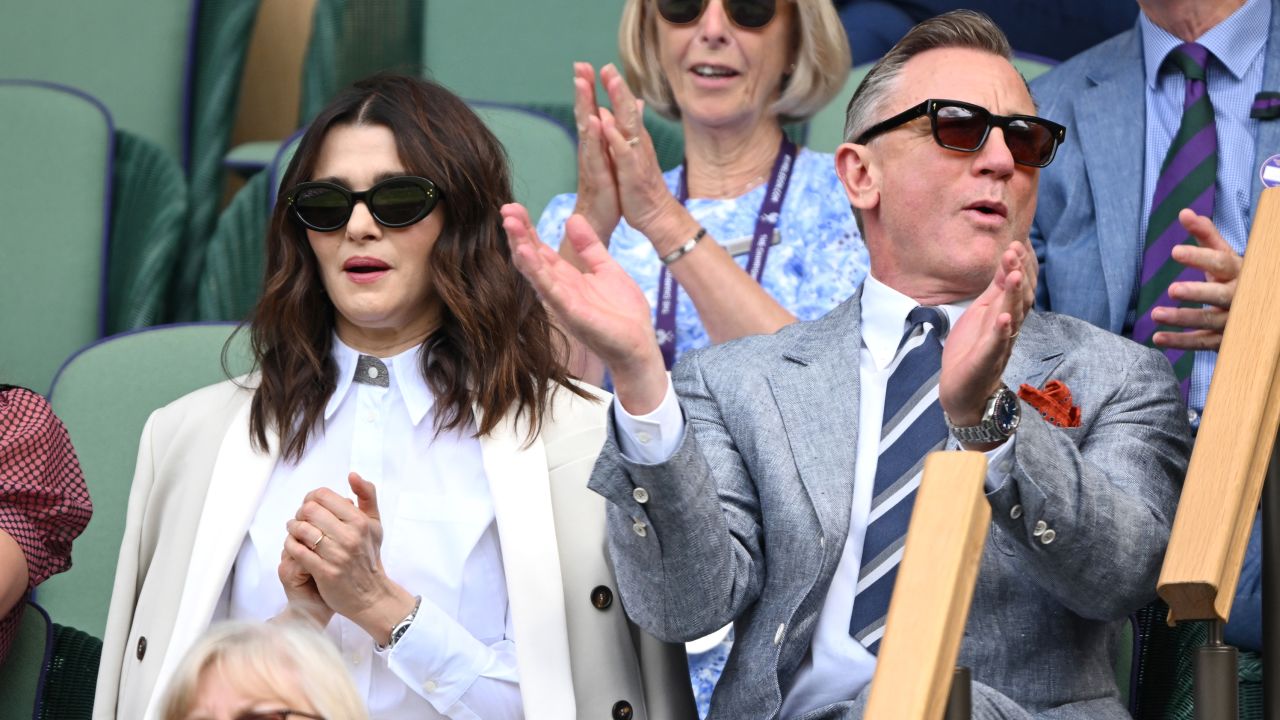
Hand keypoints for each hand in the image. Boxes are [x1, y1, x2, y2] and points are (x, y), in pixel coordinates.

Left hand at [284, 472, 414, 643]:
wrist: (371, 595)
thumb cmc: (369, 557)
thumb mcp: (374, 524)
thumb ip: (367, 496)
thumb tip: (353, 475)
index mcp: (360, 521)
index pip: (324, 496)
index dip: (311, 498)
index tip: (311, 506)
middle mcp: (350, 536)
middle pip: (309, 510)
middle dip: (300, 513)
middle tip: (301, 520)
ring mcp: (337, 555)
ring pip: (301, 529)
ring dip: (293, 528)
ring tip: (295, 532)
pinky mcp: (325, 572)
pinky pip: (297, 551)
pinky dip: (291, 545)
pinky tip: (294, 546)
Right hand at [502, 203, 668, 412]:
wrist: (640, 345)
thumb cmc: (624, 313)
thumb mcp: (606, 269)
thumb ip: (589, 246)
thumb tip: (572, 217)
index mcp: (566, 278)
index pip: (540, 249)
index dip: (527, 229)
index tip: (513, 207)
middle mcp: (558, 289)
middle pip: (532, 257)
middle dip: (518, 233)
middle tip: (505, 208)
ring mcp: (562, 301)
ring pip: (535, 271)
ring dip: (521, 247)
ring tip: (509, 224)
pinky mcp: (571, 312)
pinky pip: (549, 289)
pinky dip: (536, 270)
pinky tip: (525, 253)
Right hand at [570, 62, 621, 244]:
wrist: (599, 222)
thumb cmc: (606, 191)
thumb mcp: (612, 159)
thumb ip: (611, 134)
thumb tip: (615, 112)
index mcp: (595, 144)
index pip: (590, 111)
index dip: (588, 89)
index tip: (585, 65)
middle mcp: (590, 150)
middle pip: (584, 114)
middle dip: (582, 89)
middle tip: (579, 65)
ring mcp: (591, 162)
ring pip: (586, 129)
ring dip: (584, 105)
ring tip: (582, 83)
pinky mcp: (597, 177)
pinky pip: (595, 154)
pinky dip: (593, 136)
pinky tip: (593, 120)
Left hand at [597, 64, 687, 245]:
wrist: (656, 215)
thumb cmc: (641, 187)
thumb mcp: (633, 157)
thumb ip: (628, 133)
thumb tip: (622, 113)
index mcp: (633, 140)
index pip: (625, 109)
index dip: (616, 88)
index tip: (605, 67)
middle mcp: (637, 144)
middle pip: (627, 110)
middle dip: (618, 88)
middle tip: (608, 66)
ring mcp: (635, 157)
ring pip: (628, 126)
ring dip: (619, 104)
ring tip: (611, 84)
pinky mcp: (632, 174)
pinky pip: (623, 153)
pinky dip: (615, 138)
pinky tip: (607, 125)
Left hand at [940, 241, 1035, 436]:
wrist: (963, 392)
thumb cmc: (972, 350)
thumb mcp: (982, 312)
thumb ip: (995, 289)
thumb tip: (1006, 260)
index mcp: (1005, 315)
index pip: (1019, 287)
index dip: (1020, 266)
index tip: (1019, 243)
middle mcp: (1007, 328)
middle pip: (1020, 299)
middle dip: (1019, 274)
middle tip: (1015, 250)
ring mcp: (999, 345)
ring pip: (1012, 318)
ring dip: (1014, 296)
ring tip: (1014, 275)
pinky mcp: (986, 361)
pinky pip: (996, 345)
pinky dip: (1001, 331)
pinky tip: (1003, 317)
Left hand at [1151, 209, 1240, 351]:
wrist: (1260, 307)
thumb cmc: (1235, 276)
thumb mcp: (1224, 255)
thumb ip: (1205, 235)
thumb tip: (1184, 212)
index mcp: (1241, 271)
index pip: (1222, 263)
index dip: (1200, 257)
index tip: (1175, 251)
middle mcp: (1241, 296)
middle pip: (1220, 295)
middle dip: (1197, 293)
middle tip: (1172, 289)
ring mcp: (1234, 320)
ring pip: (1209, 321)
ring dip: (1182, 319)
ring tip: (1156, 314)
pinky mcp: (1225, 340)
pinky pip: (1202, 343)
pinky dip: (1180, 342)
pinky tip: (1157, 338)